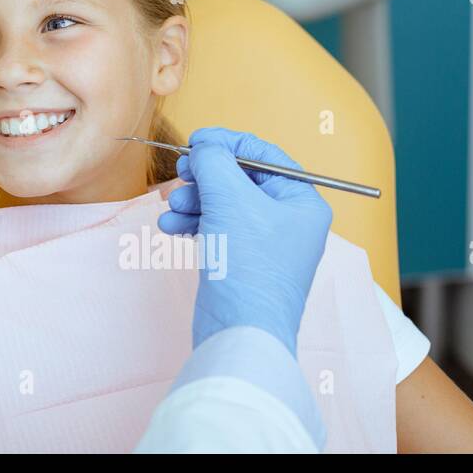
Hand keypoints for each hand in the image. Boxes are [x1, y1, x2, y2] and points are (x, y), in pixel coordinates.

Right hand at [157, 126, 332, 355]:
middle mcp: (288, 220)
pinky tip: (171, 227)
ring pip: (223, 203)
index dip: (226, 142)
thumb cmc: (247, 264)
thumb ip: (214, 160)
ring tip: (172, 208)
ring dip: (193, 200)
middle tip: (181, 174)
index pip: (263, 154)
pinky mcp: (241, 262)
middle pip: (240, 178)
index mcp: (301, 201)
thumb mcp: (229, 198)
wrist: (240, 332)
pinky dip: (192, 223)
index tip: (194, 141)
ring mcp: (264, 243)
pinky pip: (215, 228)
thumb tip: (203, 146)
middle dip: (205, 176)